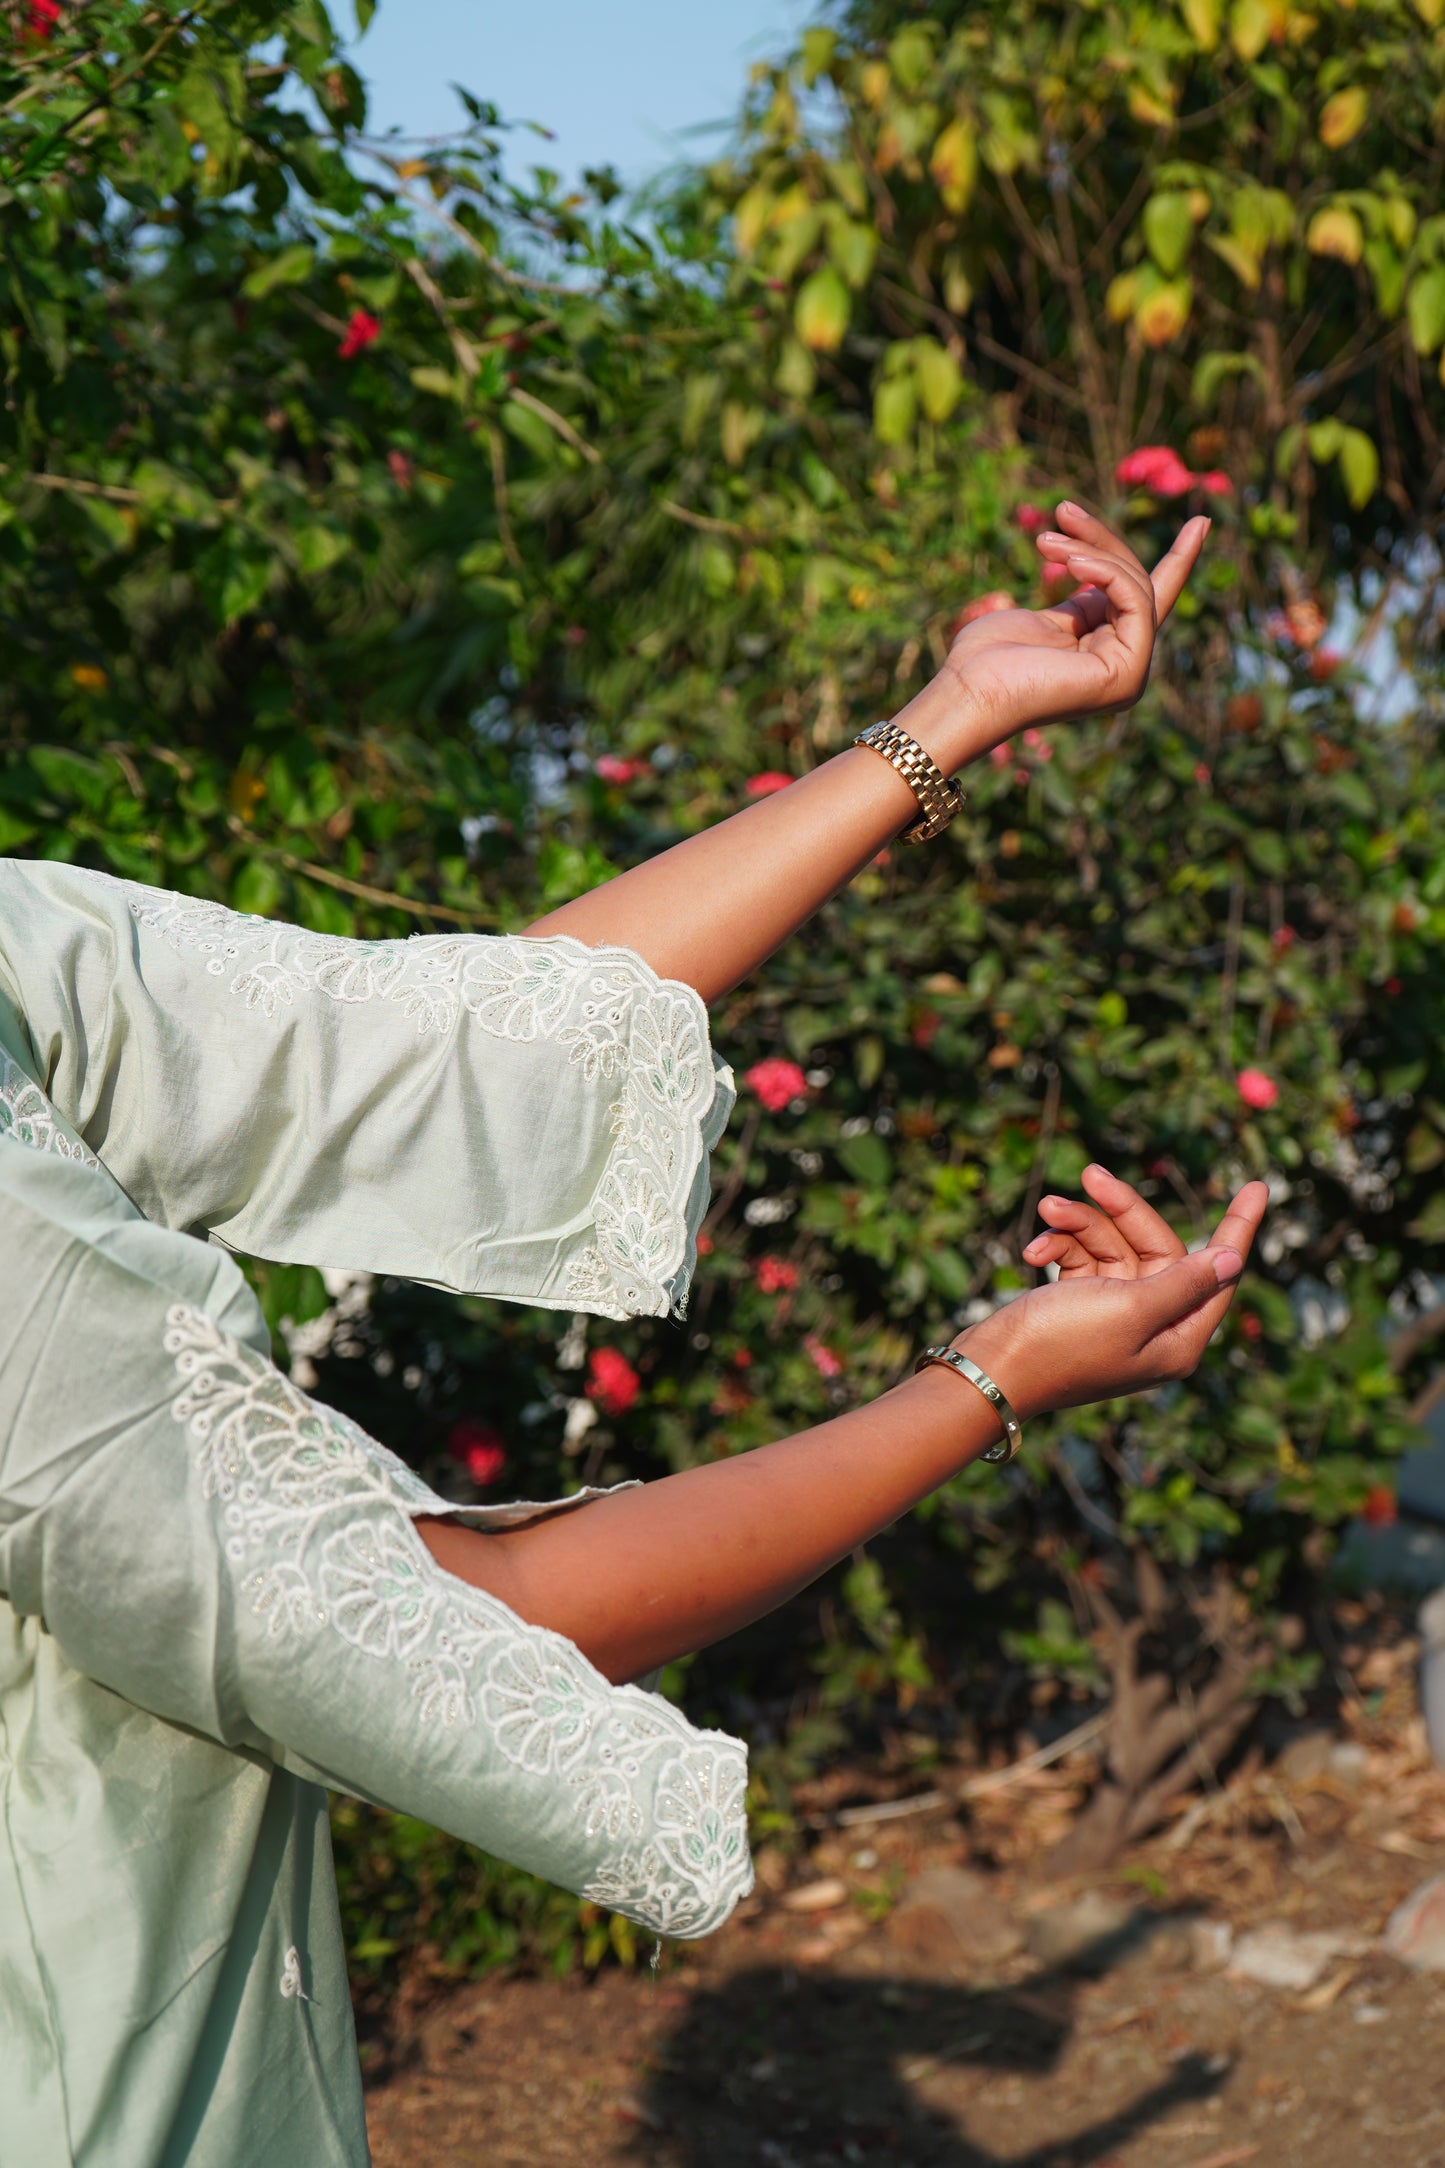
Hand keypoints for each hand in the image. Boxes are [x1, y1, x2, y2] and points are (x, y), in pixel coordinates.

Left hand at [936, 502, 1208, 751]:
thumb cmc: (987, 658)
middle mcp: (1124, 669)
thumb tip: (1101, 572)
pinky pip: (1133, 600)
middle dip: (1102, 540)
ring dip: (1092, 550)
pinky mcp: (1128, 673)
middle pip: (1136, 584)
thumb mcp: (1044, 619)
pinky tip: (1070, 560)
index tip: (1201, 522)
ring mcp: (1130, 674)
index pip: (1144, 602)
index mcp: (1105, 657)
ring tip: (1046, 540)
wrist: (968, 691)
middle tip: (1062, 509)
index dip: (1177, 562)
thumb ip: (1082, 604)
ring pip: (1135, 586)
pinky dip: (1105, 572)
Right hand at [952, 1166, 1267, 1424]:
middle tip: (1090, 1175)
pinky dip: (1059, 1245)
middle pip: (1156, 1247)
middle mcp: (1152, 1325)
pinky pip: (1081, 1258)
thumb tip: (1231, 1260)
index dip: (1238, 1227)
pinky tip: (1033, 1250)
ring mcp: (1113, 1314)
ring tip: (1047, 1210)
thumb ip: (1184, 1282)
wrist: (990, 1370)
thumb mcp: (1132, 1308)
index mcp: (1178, 1337)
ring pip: (1112, 1246)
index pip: (1219, 1272)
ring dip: (1078, 1224)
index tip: (1258, 1186)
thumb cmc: (1064, 1345)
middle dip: (1121, 1211)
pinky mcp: (1077, 1304)